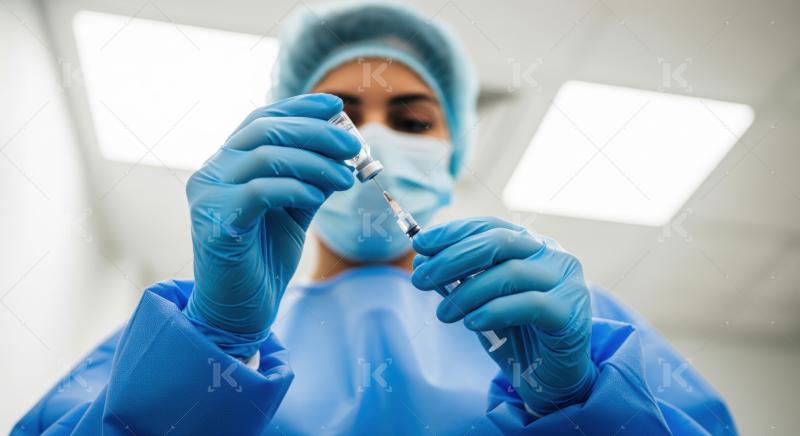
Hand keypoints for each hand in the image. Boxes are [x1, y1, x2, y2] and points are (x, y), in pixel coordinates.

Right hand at [184, 94, 358, 357]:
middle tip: (354, 144)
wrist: (238, 311)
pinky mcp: (215, 222)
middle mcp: (212, 172)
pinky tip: (320, 196)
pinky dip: (295, 187)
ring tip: (348, 176)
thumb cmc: (264, 259)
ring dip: (315, 162)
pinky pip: (259, 191)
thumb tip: (345, 150)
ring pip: (265, 157)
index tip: (337, 106)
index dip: (299, 108)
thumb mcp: (294, 211)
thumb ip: (311, 179)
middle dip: (316, 132)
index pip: (262, 120)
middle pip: (266, 132)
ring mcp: (209, 195)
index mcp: (228, 164)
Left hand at [411, 217, 596, 415]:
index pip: (489, 227)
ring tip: (443, 313)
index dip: (453, 232)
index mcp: (531, 244)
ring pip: (510, 273)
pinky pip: (530, 304)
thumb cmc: (516, 334)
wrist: (551, 377)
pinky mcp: (570, 312)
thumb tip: (420, 261)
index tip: (419, 245)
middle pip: (498, 242)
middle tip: (420, 279)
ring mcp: (566, 281)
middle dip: (452, 258)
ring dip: (467, 291)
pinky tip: (471, 323)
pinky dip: (494, 311)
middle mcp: (552, 255)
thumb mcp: (480, 302)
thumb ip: (457, 279)